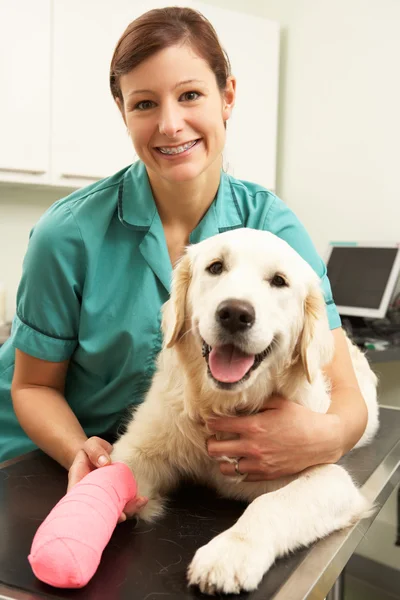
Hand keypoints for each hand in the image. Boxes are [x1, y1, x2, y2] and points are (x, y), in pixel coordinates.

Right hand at [67, 436, 146, 520]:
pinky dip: (132, 504)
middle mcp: (91, 496)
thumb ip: (94, 450)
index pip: (80, 502)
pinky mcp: (116, 496)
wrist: (99, 455)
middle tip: (124, 515)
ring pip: (113, 510)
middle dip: (112, 515)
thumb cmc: (91, 452)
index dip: (91, 510)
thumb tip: (105, 463)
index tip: (101, 511)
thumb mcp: (90, 445)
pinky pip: (123, 503)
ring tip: (139, 503)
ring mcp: (105, 498)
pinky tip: (143, 500)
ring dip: (127, 510)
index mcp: (79, 486)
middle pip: (99, 511)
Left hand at [206, 396, 342, 480]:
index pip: (218, 425)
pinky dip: (236, 469)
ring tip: (226, 451)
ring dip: (222, 458)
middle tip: (215, 437)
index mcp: (254, 426)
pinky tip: (240, 460)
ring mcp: (258, 463)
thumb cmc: (301, 418)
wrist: (322, 441)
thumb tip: (239, 401)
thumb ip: (258, 401)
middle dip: (211, 441)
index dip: (210, 421)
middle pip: (214, 449)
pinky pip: (240, 477)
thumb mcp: (279, 402)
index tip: (211, 419)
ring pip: (224, 467)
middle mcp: (252, 446)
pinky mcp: (266, 475)